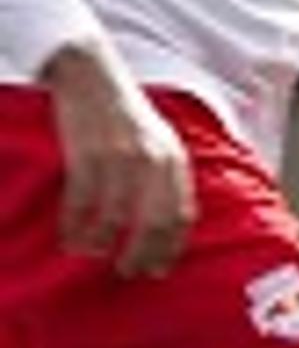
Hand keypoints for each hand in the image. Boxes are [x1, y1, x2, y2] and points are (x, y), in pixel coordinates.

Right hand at [40, 40, 190, 277]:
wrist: (93, 76)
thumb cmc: (126, 115)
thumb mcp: (161, 142)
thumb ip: (167, 177)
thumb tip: (169, 224)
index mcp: (176, 160)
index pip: (181, 215)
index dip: (170, 247)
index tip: (159, 269)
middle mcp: (154, 161)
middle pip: (152, 222)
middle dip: (140, 253)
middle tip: (127, 271)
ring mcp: (120, 157)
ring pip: (113, 217)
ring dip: (100, 242)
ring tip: (91, 254)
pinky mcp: (86, 153)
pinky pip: (81, 201)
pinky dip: (73, 225)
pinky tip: (68, 238)